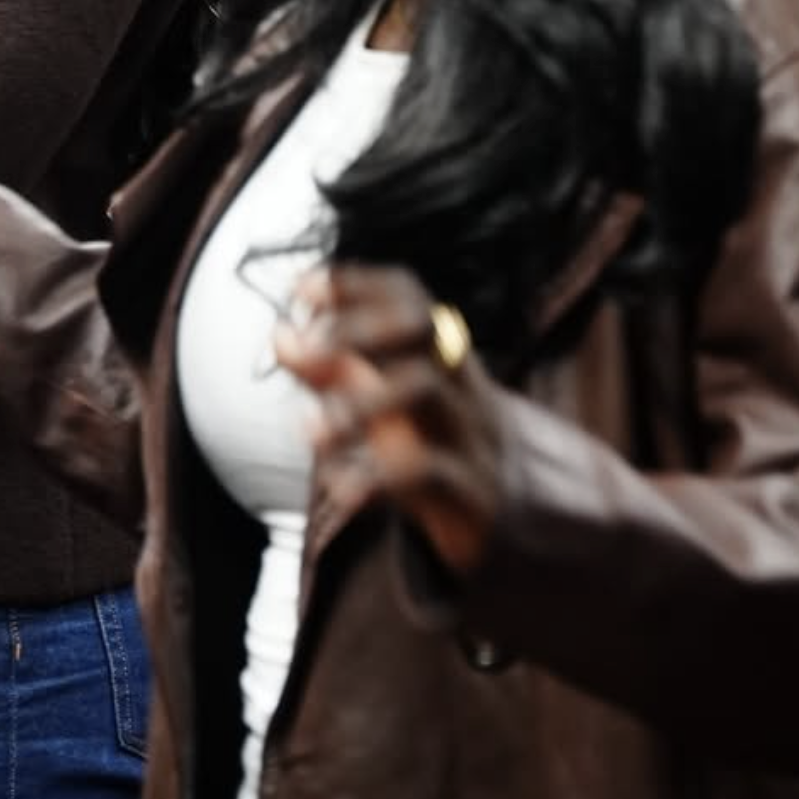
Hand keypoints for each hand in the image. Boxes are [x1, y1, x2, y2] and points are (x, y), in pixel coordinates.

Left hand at [274, 264, 504, 577]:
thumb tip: (280, 334)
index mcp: (440, 357)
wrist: (519, 515)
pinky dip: (376, 478)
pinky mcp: (475, 495)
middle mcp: (460, 385)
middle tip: (305, 352)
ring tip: (310, 431)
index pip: (409, 297)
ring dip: (355, 404)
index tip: (302, 289)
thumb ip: (330, 373)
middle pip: (424, 327)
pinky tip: (340, 491)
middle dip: (359, 329)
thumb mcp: (384, 407)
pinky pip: (430, 472)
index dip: (356, 284)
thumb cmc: (434, 445)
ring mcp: (472, 435)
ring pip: (424, 391)